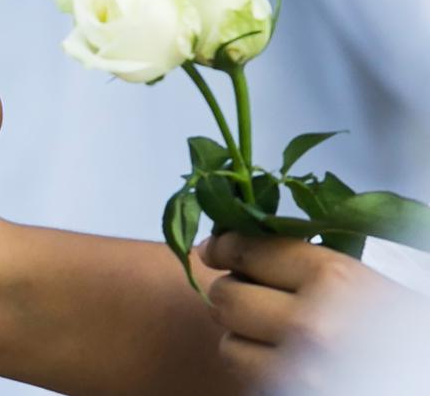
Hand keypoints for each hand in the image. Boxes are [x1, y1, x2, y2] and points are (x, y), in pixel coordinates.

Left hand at [202, 233, 397, 390]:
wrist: (419, 374)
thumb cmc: (395, 324)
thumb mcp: (357, 280)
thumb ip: (297, 262)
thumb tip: (226, 246)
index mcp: (334, 282)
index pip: (248, 252)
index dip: (225, 247)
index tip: (215, 248)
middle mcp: (312, 326)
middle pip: (226, 297)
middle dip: (232, 292)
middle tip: (248, 293)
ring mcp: (301, 372)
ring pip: (228, 345)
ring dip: (241, 337)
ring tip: (270, 333)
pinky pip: (247, 378)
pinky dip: (257, 367)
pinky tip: (282, 359)